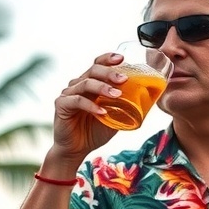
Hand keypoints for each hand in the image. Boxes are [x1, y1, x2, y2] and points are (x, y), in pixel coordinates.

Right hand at [51, 52, 128, 166]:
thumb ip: (124, 107)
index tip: (122, 59)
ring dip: (103, 88)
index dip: (108, 59)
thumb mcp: (114, 117)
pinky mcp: (61, 105)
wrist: (76, 150)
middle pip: (93, 70)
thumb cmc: (94, 132)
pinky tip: (102, 112)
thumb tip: (146, 100)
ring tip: (117, 95)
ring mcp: (68, 93)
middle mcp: (78, 85)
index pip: (98, 65)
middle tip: (124, 79)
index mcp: (90, 84)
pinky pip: (77, 101)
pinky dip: (91, 106)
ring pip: (85, 83)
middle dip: (110, 73)